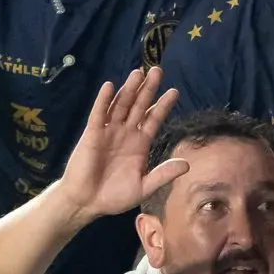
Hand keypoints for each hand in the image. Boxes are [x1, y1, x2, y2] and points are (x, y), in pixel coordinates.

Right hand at [55, 69, 184, 218]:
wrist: (86, 203)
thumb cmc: (114, 196)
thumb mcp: (144, 187)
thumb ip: (163, 174)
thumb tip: (187, 164)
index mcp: (140, 144)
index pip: (154, 120)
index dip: (163, 106)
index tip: (174, 91)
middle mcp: (126, 134)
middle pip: (139, 106)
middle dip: (148, 89)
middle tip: (157, 70)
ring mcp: (109, 132)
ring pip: (121, 106)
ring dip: (129, 89)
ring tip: (138, 73)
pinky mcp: (92, 135)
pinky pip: (99, 115)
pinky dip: (104, 100)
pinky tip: (110, 86)